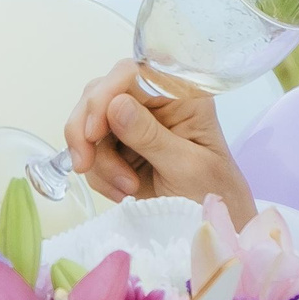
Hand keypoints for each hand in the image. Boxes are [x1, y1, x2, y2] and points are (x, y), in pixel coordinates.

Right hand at [62, 60, 256, 219]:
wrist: (211, 226)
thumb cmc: (214, 193)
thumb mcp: (187, 167)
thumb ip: (151, 137)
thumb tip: (114, 105)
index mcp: (180, 95)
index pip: (132, 73)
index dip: (104, 95)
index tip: (94, 132)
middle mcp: (154, 102)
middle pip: (100, 93)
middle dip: (87, 131)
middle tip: (85, 164)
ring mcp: (134, 124)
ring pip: (88, 125)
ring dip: (98, 161)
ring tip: (127, 189)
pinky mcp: (119, 148)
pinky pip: (90, 152)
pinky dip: (99, 175)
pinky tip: (123, 192)